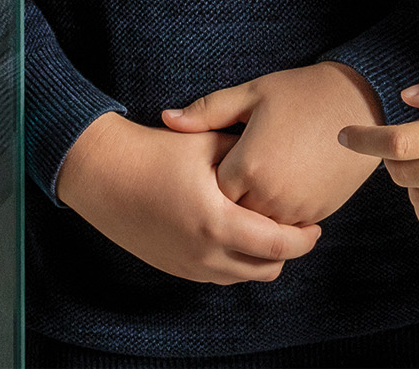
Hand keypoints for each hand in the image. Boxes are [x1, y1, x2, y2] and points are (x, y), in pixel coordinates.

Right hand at [55, 113, 321, 284]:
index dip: (303, 238)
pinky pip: (219, 276)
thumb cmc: (156, 150)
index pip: (278, 245)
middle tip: (295, 228)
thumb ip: (249, 157)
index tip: (315, 224)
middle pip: (266, 269)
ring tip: (266, 229)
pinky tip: (236, 234)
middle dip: (287, 251)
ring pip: (244, 276)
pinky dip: (236, 261)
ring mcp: (188, 266)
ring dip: (261, 258)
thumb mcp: (208, 143)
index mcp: (217, 221)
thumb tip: (284, 165)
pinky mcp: (175, 268)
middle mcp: (204, 253)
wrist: (103, 173)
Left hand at [162, 61, 381, 226]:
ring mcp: (297, 209)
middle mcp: (270, 195)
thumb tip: (166, 119)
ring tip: (252, 188)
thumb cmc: (301, 93)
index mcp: (248, 166)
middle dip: (227, 205)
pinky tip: (276, 193)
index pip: (212, 194)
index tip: (208, 170)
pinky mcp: (318, 213)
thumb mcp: (251, 95)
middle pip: (234, 217)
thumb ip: (206, 112)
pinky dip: (278, 217)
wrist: (360, 101)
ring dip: (253, 214)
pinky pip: (287, 228)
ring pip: (260, 229)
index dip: (207, 184)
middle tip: (224, 185)